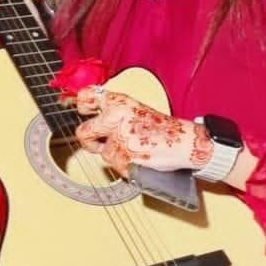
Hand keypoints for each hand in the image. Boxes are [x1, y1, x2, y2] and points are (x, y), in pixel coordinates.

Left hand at [74, 89, 212, 178]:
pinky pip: (116, 166)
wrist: (185, 142)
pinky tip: (139, 158)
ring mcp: (119, 139)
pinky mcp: (125, 158)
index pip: (86, 98)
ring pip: (103, 154)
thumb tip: (95, 120)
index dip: (81, 106)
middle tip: (98, 143)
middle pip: (83, 132)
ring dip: (116, 156)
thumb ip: (115, 113)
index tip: (82, 112)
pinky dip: (126, 166)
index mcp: (119, 102)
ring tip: (135, 150)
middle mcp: (116, 117)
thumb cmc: (164, 128)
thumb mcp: (136, 110)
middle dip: (89, 142)